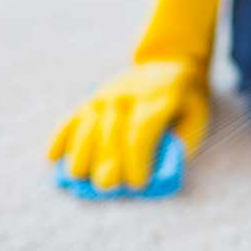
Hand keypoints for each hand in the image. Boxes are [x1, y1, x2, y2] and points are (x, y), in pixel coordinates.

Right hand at [46, 0, 225, 195]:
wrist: (168, 62)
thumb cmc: (186, 100)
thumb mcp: (197, 116)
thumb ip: (182, 143)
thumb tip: (159, 171)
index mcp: (158, 99)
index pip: (141, 132)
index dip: (137, 159)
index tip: (137, 183)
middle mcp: (128, 95)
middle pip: (111, 132)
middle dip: (107, 162)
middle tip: (107, 187)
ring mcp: (106, 94)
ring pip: (87, 125)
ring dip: (80, 152)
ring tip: (78, 177)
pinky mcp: (92, 98)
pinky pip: (72, 117)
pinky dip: (61, 136)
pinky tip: (52, 157)